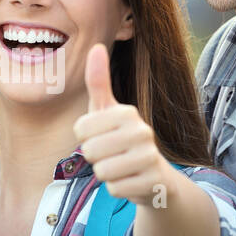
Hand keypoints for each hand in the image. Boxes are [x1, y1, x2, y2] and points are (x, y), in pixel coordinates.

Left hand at [72, 44, 172, 206]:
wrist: (155, 177)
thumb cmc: (122, 139)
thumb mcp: (108, 110)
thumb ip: (98, 81)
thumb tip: (96, 46)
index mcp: (127, 112)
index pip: (81, 129)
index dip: (85, 138)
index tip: (102, 136)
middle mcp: (142, 132)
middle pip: (90, 151)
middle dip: (95, 159)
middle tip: (112, 155)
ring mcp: (150, 157)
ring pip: (102, 172)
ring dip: (106, 174)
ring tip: (121, 168)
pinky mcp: (153, 182)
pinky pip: (115, 189)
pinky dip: (118, 188)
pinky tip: (131, 181)